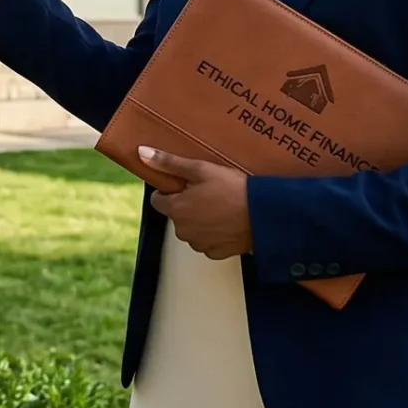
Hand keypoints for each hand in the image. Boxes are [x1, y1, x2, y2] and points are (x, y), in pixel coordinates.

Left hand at [138, 147, 252, 259]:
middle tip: (209, 193)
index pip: (158, 201)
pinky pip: (208, 242)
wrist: (264, 213)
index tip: (187, 186)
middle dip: (188, 205)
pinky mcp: (216, 253)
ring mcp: (199, 244)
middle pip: (176, 215)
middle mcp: (183, 231)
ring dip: (201, 220)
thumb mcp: (201, 169)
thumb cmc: (233, 189)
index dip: (171, 192)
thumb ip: (169, 163)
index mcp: (176, 209)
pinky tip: (228, 222)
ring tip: (222, 207)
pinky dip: (215, 233)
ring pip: (192, 229)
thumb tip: (142, 154)